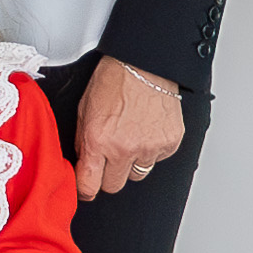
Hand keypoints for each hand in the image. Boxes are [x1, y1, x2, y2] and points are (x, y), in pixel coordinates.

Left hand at [73, 55, 189, 201]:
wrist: (144, 63)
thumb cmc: (114, 80)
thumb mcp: (84, 110)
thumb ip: (83, 141)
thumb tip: (82, 164)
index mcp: (98, 141)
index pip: (89, 186)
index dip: (85, 189)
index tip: (86, 186)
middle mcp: (124, 149)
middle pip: (113, 186)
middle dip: (107, 175)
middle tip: (109, 155)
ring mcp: (149, 148)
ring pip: (137, 174)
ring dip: (131, 162)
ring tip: (130, 136)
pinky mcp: (169, 143)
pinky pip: (157, 160)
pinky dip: (151, 150)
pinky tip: (146, 129)